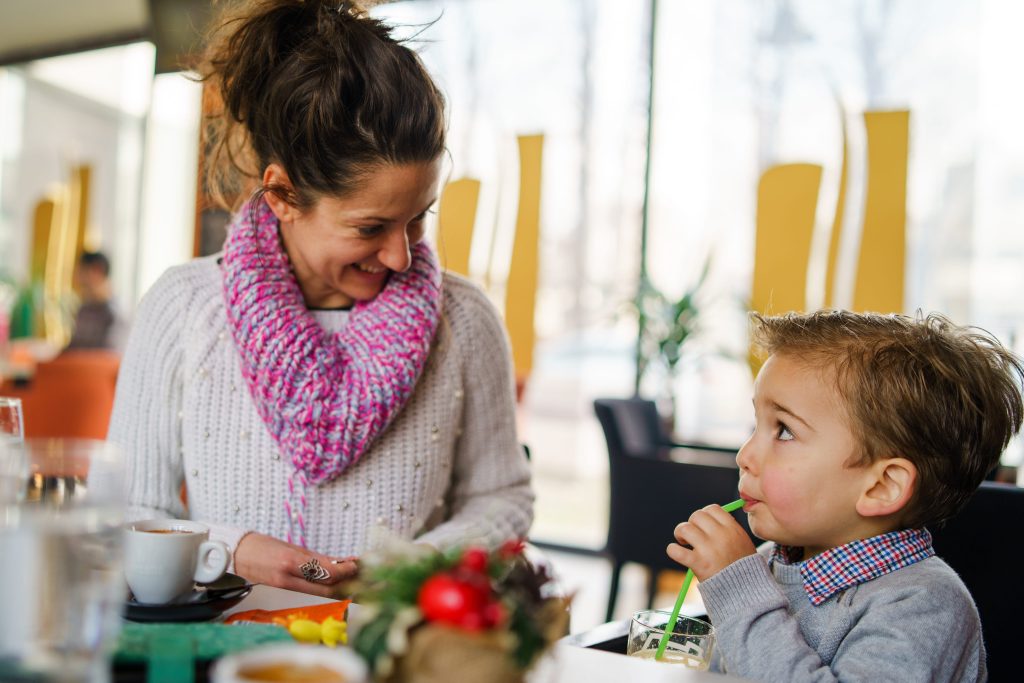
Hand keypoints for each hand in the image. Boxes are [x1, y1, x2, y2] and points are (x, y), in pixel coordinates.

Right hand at [233, 532, 358, 596]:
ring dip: (339, 587)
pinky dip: (325, 586)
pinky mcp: (282, 588)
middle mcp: (289, 577)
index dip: (346, 572)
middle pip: (326, 587)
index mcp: (292, 562)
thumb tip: (338, 563)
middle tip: (364, 576)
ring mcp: (286, 585)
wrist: (235, 553)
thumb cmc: (261, 545)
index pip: (326, 573)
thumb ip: (314, 558)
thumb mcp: (291, 547)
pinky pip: (309, 588)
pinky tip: (337, 581)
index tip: (359, 565)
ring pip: (320, 591)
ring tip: (356, 580)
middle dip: (348, 583)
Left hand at [666, 504, 755, 580]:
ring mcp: (709, 549)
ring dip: (680, 533)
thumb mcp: (744, 543)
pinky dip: (672, 550)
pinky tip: (676, 552)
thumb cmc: (743, 568)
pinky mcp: (699, 564)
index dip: (704, 515)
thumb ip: (730, 529)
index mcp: (733, 529)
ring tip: (684, 543)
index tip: (703, 526)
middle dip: (691, 523)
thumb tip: (711, 518)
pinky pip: (676, 550)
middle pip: (697, 515)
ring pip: (684, 528)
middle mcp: (721, 536)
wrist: (746, 592)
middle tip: (692, 536)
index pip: (712, 508)